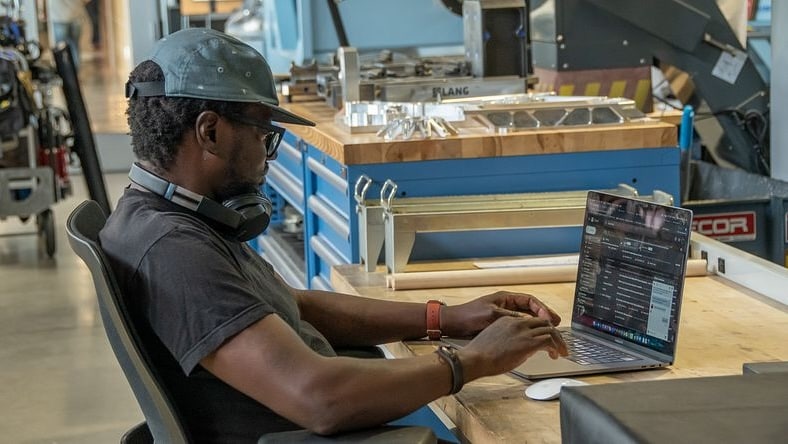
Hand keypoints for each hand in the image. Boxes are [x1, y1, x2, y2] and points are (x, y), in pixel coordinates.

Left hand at [441, 290, 561, 337]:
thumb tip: (527, 322)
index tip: (551, 318)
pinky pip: (520, 326)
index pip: (530, 301)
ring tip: (550, 332)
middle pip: (531, 309)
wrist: (454, 324)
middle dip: (544, 316)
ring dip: (538, 324)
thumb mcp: (491, 315)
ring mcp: (504, 315)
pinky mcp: (500, 325)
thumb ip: (510, 317)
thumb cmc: (468, 316)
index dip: (543, 309)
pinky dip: (528, 331)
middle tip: (556, 324)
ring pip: (527, 318)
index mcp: (505, 298)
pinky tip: (534, 337)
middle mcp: (507, 305)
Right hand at [460, 316, 567, 378]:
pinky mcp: (528, 343)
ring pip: (550, 330)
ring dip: (558, 341)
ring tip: (561, 351)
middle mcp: (517, 323)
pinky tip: (555, 355)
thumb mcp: (495, 340)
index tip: (545, 339)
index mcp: (507, 320)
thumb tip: (518, 349)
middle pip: (544, 322)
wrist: (475, 358)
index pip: (531, 320)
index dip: (541, 329)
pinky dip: (555, 347)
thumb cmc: (479, 355)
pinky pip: (549, 341)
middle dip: (554, 334)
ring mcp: (523, 332)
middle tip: (559, 344)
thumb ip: (508, 340)